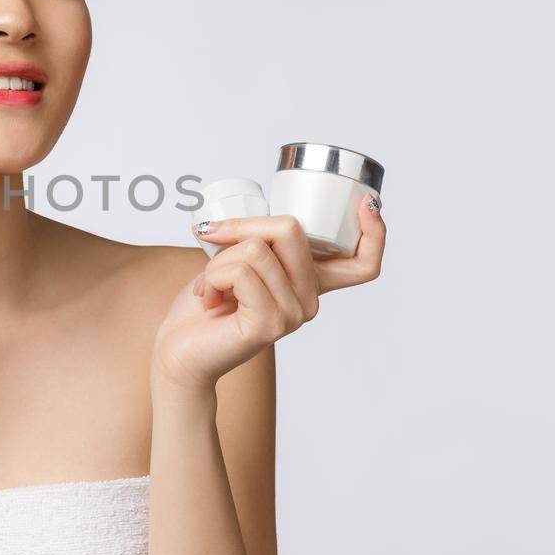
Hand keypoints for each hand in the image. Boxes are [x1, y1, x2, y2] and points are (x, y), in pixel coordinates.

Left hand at [152, 198, 386, 392]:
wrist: (180, 351)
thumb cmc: (207, 303)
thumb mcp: (238, 259)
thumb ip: (260, 240)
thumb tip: (257, 209)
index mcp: (310, 283)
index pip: (364, 263)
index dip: (374, 232)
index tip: (365, 203)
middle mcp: (309, 301)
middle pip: (292, 230)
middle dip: (243, 226)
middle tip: (214, 242)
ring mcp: (293, 314)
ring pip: (257, 249)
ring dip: (218, 259)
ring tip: (212, 285)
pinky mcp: (268, 324)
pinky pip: (241, 271)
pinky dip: (213, 275)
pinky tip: (209, 298)